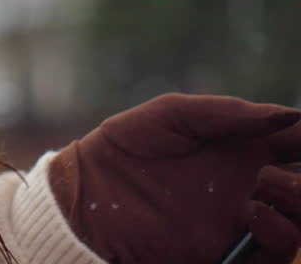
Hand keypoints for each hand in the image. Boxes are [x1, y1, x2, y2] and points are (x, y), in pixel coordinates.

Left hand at [48, 94, 300, 263]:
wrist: (83, 197)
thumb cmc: (122, 150)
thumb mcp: (170, 116)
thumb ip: (226, 112)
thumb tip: (290, 114)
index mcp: (240, 151)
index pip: (294, 144)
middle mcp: (248, 189)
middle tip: (283, 172)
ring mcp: (238, 224)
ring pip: (296, 225)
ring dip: (299, 207)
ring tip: (268, 187)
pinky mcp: (224, 254)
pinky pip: (270, 256)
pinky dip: (278, 236)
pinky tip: (254, 214)